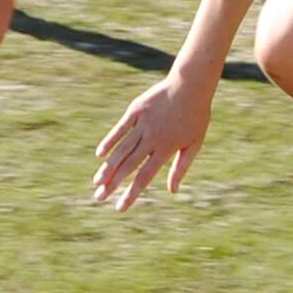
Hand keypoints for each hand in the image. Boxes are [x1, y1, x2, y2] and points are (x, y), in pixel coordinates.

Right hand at [93, 75, 216, 209]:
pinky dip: (109, 141)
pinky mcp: (136, 110)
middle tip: (99, 197)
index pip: (144, 177)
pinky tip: (100, 155)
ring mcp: (142, 123)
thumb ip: (180, 167)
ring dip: (107, 167)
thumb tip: (173, 191)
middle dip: (112, 184)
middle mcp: (151, 138)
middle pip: (128, 166)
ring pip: (121, 149)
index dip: (131, 194)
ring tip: (96, 181)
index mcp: (166, 149)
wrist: (190, 85)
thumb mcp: (194, 144)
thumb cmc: (196, 116)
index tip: (120, 208)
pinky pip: (119, 129)